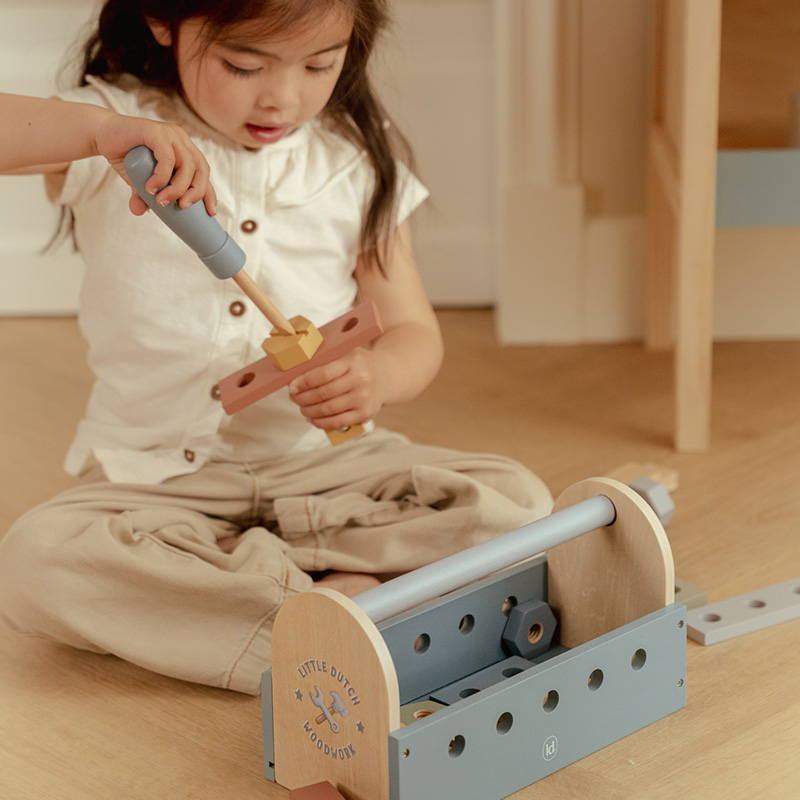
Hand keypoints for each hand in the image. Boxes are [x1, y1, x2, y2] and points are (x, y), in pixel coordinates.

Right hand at [93, 113, 216, 216]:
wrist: (102, 134)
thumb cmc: (126, 157)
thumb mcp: (138, 181)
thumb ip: (142, 196)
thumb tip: (139, 212)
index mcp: (185, 151)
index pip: (204, 173)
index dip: (209, 193)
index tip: (211, 212)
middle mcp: (181, 140)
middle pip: (201, 169)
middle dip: (196, 192)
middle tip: (182, 207)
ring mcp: (170, 134)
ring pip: (187, 164)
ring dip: (178, 187)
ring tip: (162, 201)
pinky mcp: (155, 131)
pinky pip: (166, 157)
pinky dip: (162, 176)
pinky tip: (151, 188)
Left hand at [289, 348, 383, 431]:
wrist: (386, 376)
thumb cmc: (358, 365)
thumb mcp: (345, 354)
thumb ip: (324, 360)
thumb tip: (294, 375)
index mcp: (353, 361)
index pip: (323, 374)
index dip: (304, 382)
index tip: (292, 386)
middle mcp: (361, 380)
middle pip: (323, 393)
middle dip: (303, 398)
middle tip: (294, 397)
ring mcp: (364, 398)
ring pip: (328, 409)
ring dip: (309, 411)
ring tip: (302, 408)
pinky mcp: (365, 414)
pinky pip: (338, 422)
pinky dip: (321, 422)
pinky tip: (312, 419)